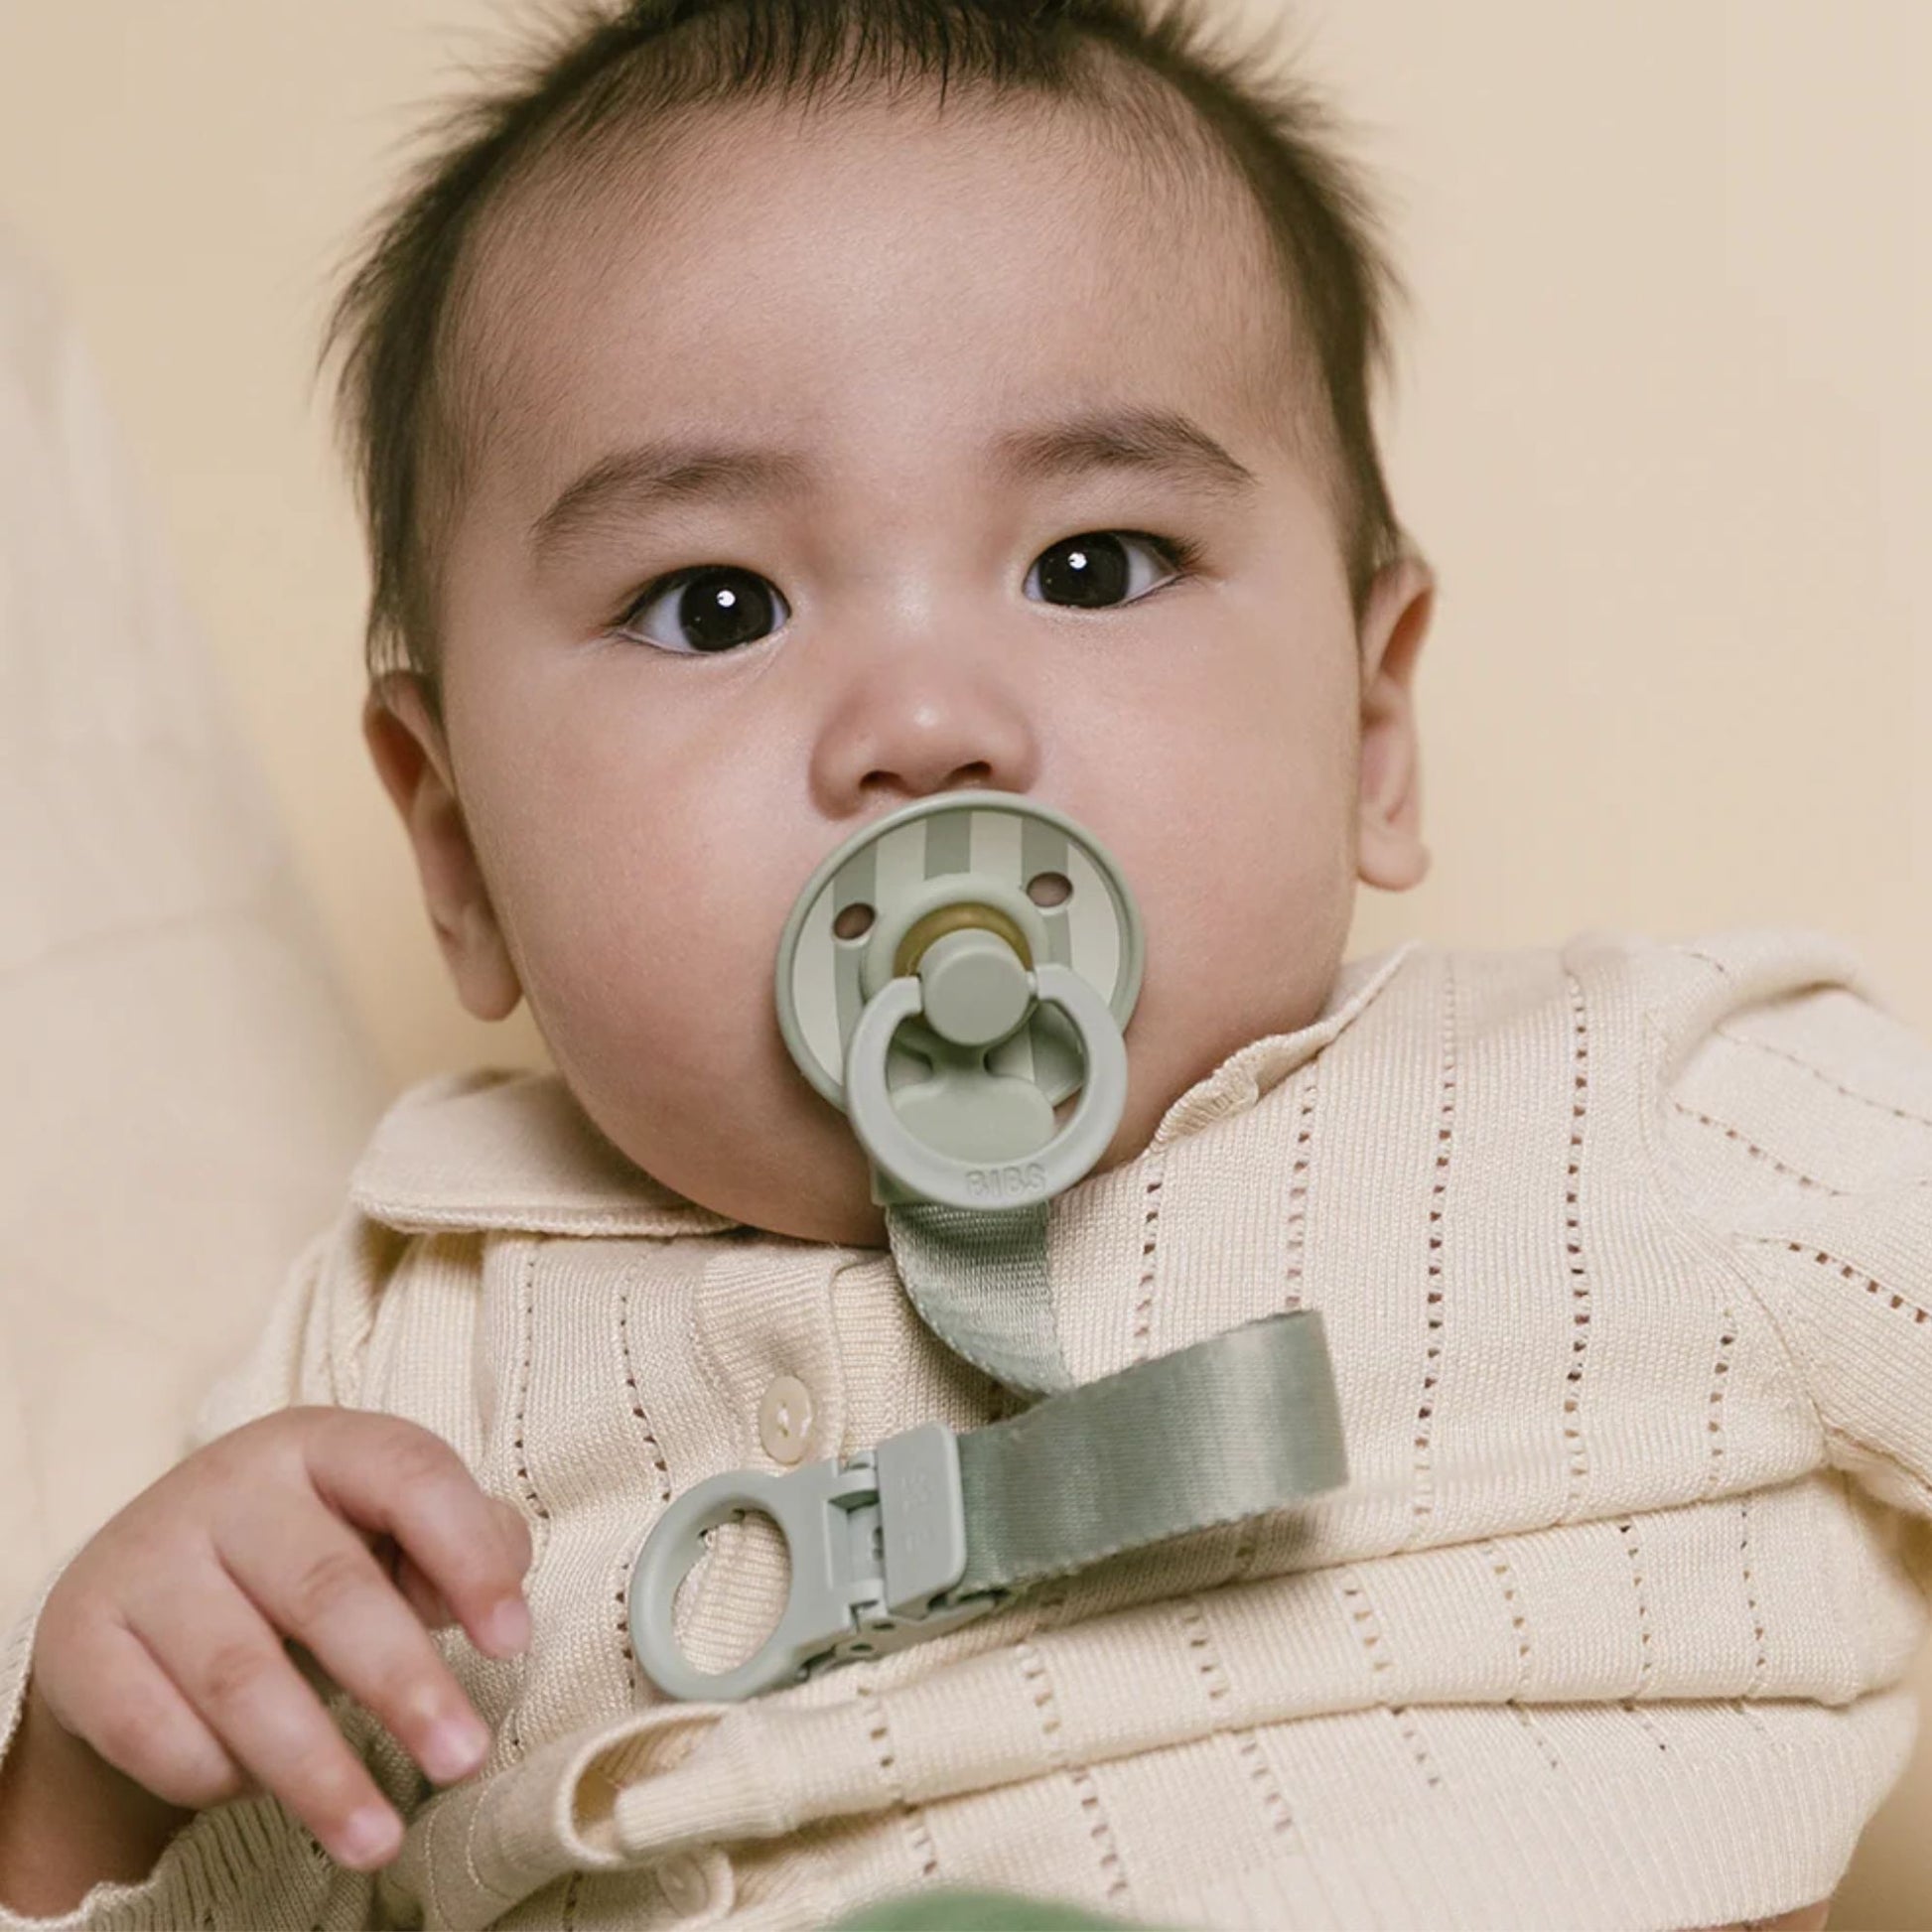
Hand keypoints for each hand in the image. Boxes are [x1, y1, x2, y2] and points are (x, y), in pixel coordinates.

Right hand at [29, 1407, 531, 1871]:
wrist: (143, 1587)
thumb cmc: (307, 1553)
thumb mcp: (385, 1528)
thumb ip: (462, 1543)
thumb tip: (499, 1599)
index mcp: (322, 1443)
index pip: (410, 1475)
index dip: (468, 1558)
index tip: (513, 1644)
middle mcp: (230, 1485)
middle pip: (329, 1588)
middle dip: (404, 1683)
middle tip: (464, 1759)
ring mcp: (148, 1556)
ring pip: (241, 1676)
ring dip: (317, 1769)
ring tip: (378, 1841)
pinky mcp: (80, 1637)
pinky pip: (154, 1729)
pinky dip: (214, 1772)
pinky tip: (254, 1790)